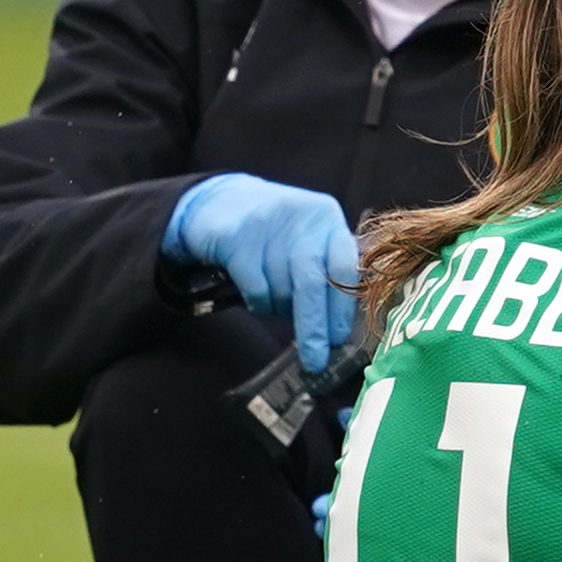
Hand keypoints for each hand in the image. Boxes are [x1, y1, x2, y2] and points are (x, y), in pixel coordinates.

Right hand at [165, 173, 359, 370]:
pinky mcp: (237, 237)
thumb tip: (338, 328)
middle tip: (315, 360)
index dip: (342, 307)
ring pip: (281, 288)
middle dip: (314, 326)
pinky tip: (256, 298)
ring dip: (280, 310)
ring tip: (275, 306)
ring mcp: (268, 224)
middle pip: (313, 282)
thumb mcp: (305, 239)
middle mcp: (301, 216)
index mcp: (327, 217)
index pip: (344, 266)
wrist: (217, 202)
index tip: (339, 340)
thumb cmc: (272, 233)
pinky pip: (255, 288)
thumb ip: (325, 270)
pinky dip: (258, 303)